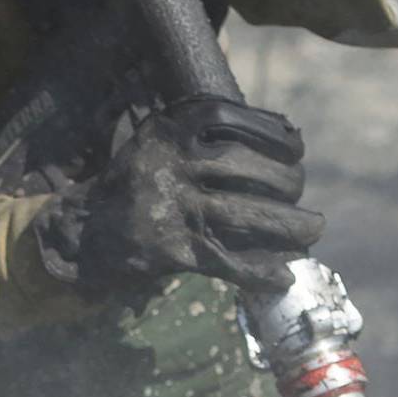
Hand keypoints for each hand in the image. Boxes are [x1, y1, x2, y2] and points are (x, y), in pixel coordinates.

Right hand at [34, 95, 321, 300]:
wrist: (84, 233)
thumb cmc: (136, 181)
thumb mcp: (160, 139)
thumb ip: (206, 131)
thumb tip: (286, 132)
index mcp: (168, 130)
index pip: (231, 119)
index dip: (273, 133)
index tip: (297, 146)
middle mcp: (170, 165)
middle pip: (245, 167)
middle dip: (286, 180)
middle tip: (302, 192)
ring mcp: (171, 209)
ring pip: (245, 215)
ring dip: (288, 226)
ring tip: (313, 228)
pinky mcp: (172, 251)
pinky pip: (227, 262)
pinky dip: (259, 273)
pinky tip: (282, 277)